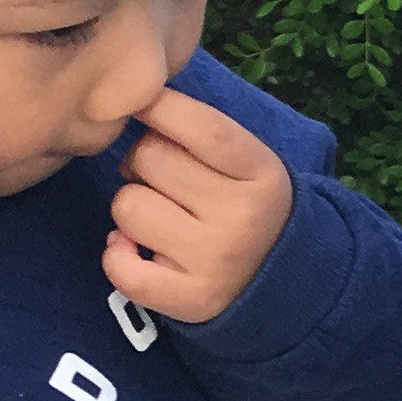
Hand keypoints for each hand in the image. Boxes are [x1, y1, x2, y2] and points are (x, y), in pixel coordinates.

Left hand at [103, 84, 292, 322]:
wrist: (283, 281)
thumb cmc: (246, 205)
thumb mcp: (246, 162)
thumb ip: (199, 130)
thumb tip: (132, 100)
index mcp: (261, 173)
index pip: (199, 126)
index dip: (158, 107)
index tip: (144, 108)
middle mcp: (242, 217)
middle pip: (148, 158)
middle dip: (143, 164)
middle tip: (164, 183)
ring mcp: (215, 262)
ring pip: (127, 206)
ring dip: (133, 210)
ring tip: (161, 221)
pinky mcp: (190, 300)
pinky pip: (121, 268)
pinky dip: (118, 256)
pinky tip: (137, 252)